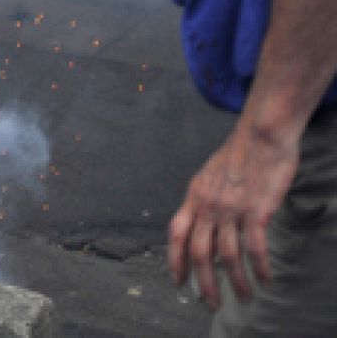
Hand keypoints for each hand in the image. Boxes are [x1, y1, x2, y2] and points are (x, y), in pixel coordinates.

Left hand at [167, 119, 299, 309]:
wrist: (260, 136)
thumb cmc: (238, 156)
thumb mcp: (209, 177)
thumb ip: (204, 202)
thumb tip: (205, 229)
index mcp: (193, 197)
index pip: (175, 234)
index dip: (174, 260)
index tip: (178, 281)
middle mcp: (207, 206)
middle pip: (198, 252)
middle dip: (203, 283)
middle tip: (211, 304)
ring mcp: (231, 209)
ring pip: (228, 256)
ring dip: (236, 282)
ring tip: (244, 298)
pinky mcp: (256, 211)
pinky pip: (256, 248)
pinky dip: (260, 268)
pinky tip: (266, 279)